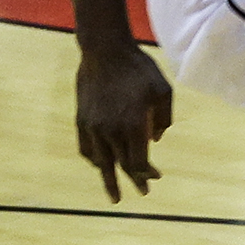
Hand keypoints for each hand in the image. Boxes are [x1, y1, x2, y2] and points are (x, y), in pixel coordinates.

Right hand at [73, 40, 172, 201]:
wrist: (104, 50)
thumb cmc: (138, 68)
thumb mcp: (163, 90)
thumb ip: (162, 119)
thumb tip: (155, 140)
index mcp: (132, 125)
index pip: (139, 162)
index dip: (147, 174)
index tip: (155, 179)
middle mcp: (110, 130)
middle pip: (121, 165)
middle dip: (133, 180)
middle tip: (143, 193)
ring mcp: (93, 126)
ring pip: (101, 161)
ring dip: (108, 179)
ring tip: (114, 194)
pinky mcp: (81, 119)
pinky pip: (86, 148)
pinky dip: (94, 160)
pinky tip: (100, 165)